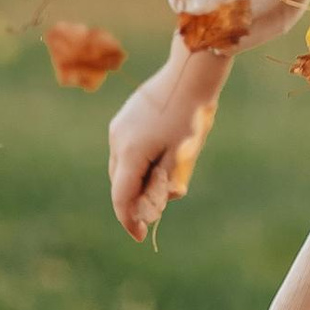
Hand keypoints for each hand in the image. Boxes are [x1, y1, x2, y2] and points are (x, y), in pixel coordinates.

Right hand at [108, 44, 232, 240]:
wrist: (190, 73)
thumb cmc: (191, 115)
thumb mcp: (184, 154)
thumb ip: (170, 180)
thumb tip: (165, 200)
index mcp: (131, 153)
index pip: (121, 198)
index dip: (129, 220)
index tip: (140, 235)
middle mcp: (118, 141)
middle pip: (119, 183)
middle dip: (133, 201)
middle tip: (151, 215)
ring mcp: (119, 127)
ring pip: (120, 166)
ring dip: (134, 181)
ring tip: (156, 187)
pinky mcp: (124, 118)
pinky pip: (125, 149)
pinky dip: (135, 163)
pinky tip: (155, 161)